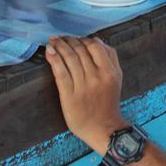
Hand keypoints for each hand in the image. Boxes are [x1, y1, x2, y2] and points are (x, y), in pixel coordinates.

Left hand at [45, 36, 128, 154]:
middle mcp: (98, 77)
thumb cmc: (108, 103)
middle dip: (69, 40)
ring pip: (70, 58)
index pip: (96, 46)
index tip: (75, 39)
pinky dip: (54, 59)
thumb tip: (98, 42)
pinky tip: (49, 51)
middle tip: (61, 38)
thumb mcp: (116, 79)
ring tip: (53, 41)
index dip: (83, 39)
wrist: (103, 128)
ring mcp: (83, 86)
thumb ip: (111, 60)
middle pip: (81, 50)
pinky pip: (61, 72)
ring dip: (60, 46)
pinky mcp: (69, 95)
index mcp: (110, 72)